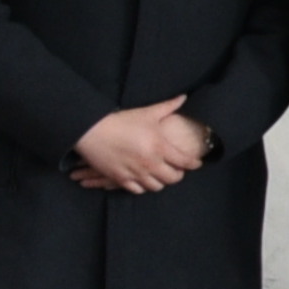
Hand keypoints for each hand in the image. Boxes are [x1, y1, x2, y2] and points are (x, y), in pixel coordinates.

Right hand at [70, 104, 202, 192]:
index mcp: (160, 147)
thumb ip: (168, 106)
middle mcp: (150, 163)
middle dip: (178, 174)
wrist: (91, 131)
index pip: (185, 162)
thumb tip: (184, 97)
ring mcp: (135, 173)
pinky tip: (144, 180)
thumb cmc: (122, 120)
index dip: (194, 164)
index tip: (197, 163)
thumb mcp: (147, 113)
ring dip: (160, 182)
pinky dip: (143, 187)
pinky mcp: (120, 179)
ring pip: (156, 187)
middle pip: (173, 178)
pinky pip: (137, 190)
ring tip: (160, 175)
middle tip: (177, 169)